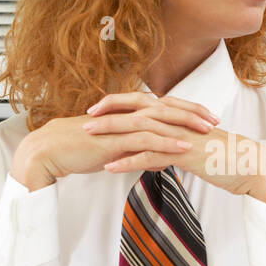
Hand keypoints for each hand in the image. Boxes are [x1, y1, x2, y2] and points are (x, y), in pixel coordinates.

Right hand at [10, 93, 217, 191]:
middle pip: (166, 107)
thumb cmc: (77, 150)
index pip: (161, 106)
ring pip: (160, 120)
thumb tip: (153, 160)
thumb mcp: (112, 149)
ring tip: (208, 133)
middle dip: (193, 113)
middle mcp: (126, 114)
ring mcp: (121, 124)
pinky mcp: (115, 138)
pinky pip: (146, 138)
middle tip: (216, 120)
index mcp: (126, 112)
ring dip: (186, 125)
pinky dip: (167, 142)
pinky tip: (184, 147)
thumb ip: (134, 150)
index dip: (184, 109)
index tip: (205, 116)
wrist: (49, 152)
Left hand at [86, 92, 265, 201]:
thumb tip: (153, 158)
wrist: (250, 166)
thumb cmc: (225, 159)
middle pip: (137, 111)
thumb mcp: (193, 151)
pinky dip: (128, 160)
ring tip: (89, 138)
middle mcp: (177, 121)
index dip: (120, 105)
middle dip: (109, 113)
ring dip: (112, 133)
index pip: (144, 104)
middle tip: (85, 118)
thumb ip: (171, 150)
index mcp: (179, 118)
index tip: (98, 110)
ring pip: (139, 130)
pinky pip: (151, 155)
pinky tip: (110, 166)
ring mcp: (180, 135)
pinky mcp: (184, 153)